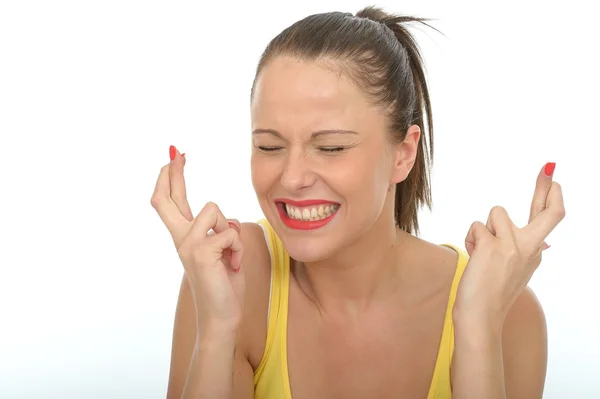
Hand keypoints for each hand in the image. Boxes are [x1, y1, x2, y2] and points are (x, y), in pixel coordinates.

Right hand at [151, 146, 244, 333]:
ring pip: (215, 210)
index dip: (171, 178)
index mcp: (186, 238)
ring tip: (231, 256)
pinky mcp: (201, 252)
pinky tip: (233, 266)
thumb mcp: (221, 252)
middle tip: (176, 152)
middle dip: (173, 172)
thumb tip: (225, 219)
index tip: (175, 157)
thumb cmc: (224, 284)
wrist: (222, 316)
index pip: (172, 202)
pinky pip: (230, 232)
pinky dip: (238, 249)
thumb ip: (218, 233)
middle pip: (167, 199)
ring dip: (232, 231)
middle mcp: (181, 239)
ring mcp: (188, 245)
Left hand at [454, 162, 564, 331]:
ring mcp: (513, 246)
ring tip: (480, 251)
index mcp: (535, 253)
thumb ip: (528, 253)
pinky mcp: (492, 246)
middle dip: (546, 186)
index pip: (550, 219)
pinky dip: (470, 238)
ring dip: (483, 228)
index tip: (552, 179)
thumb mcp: (517, 272)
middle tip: (548, 168)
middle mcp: (530, 248)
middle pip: (548, 211)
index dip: (551, 196)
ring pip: (496, 213)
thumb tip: (546, 243)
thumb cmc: (492, 294)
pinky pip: (477, 226)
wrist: (481, 316)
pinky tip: (473, 256)